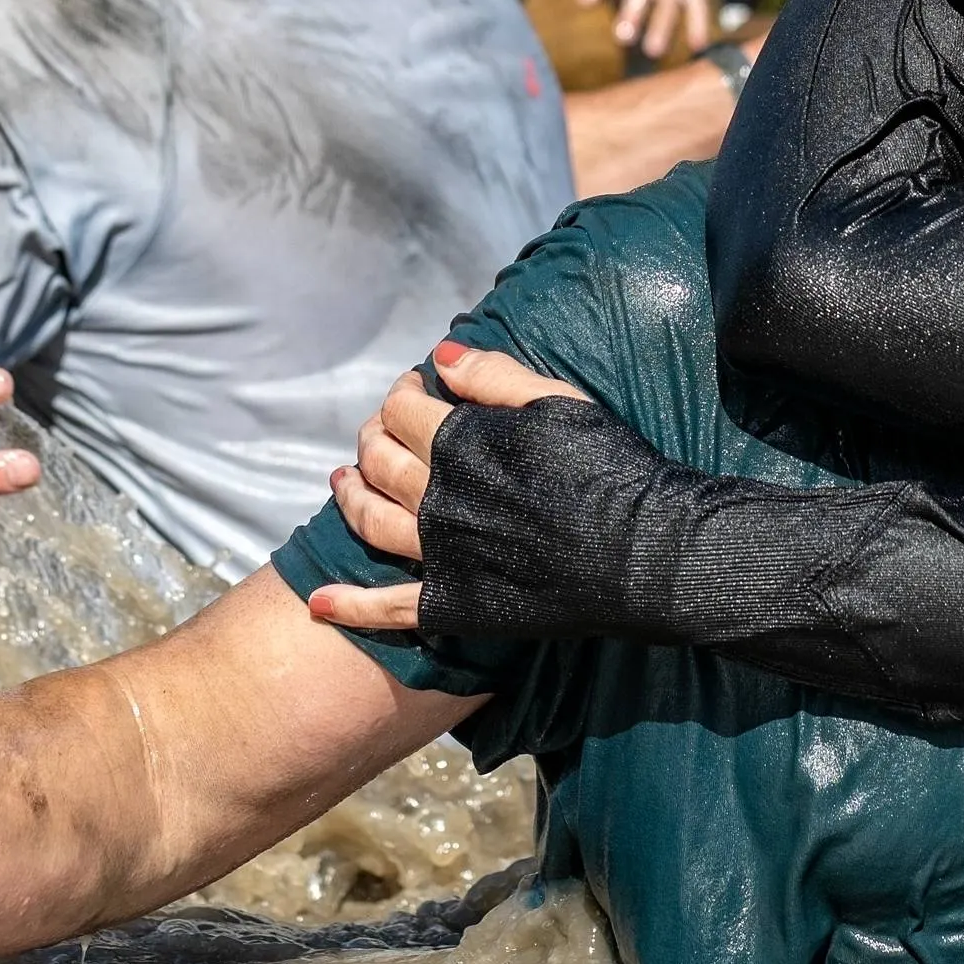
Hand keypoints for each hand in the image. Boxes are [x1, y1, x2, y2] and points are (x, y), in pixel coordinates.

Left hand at [308, 341, 594, 631]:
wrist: (646, 554)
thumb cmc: (612, 469)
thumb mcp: (561, 402)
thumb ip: (496, 377)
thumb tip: (441, 356)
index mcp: (463, 443)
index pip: (404, 409)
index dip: (402, 392)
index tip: (414, 388)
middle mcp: (439, 498)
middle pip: (379, 460)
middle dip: (372, 436)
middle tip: (380, 431)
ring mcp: (441, 554)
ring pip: (370, 521)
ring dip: (348, 498)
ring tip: (341, 482)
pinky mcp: (453, 603)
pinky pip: (388, 608)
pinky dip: (347, 605)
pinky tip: (318, 602)